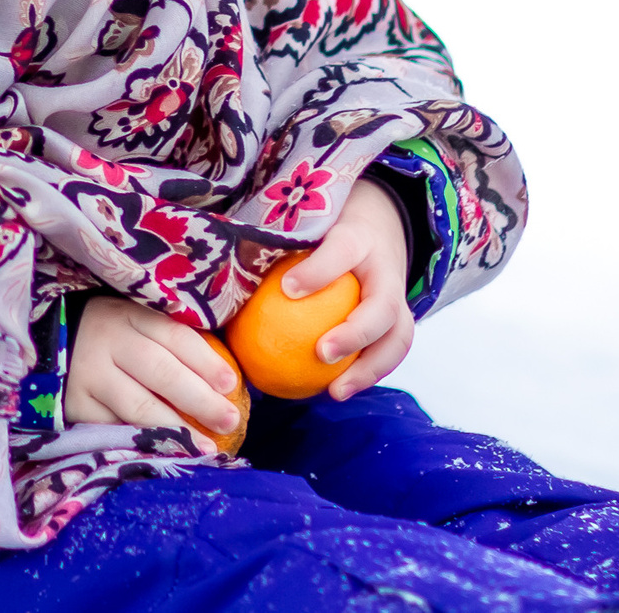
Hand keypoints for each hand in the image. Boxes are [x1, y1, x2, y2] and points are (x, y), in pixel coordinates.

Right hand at [63, 295, 243, 448]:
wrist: (48, 341)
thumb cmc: (110, 334)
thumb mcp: (135, 321)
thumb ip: (171, 342)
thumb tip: (225, 378)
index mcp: (130, 315)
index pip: (175, 336)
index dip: (206, 361)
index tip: (231, 385)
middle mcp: (109, 342)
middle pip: (161, 372)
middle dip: (200, 400)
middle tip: (230, 420)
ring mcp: (89, 375)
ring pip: (138, 406)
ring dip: (176, 430)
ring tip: (205, 447)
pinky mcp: (75, 405)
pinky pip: (114, 428)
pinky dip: (142, 442)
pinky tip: (165, 453)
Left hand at [285, 176, 414, 400]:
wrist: (377, 227)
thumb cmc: (324, 233)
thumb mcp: (305, 228)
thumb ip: (274, 251)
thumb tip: (217, 286)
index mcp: (356, 237)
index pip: (341, 250)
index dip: (319, 270)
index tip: (288, 289)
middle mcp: (384, 269)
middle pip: (383, 305)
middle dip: (356, 332)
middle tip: (322, 352)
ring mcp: (398, 299)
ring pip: (398, 337)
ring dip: (370, 368)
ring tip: (336, 391)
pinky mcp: (402, 321)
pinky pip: (391, 352)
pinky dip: (367, 374)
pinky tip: (334, 391)